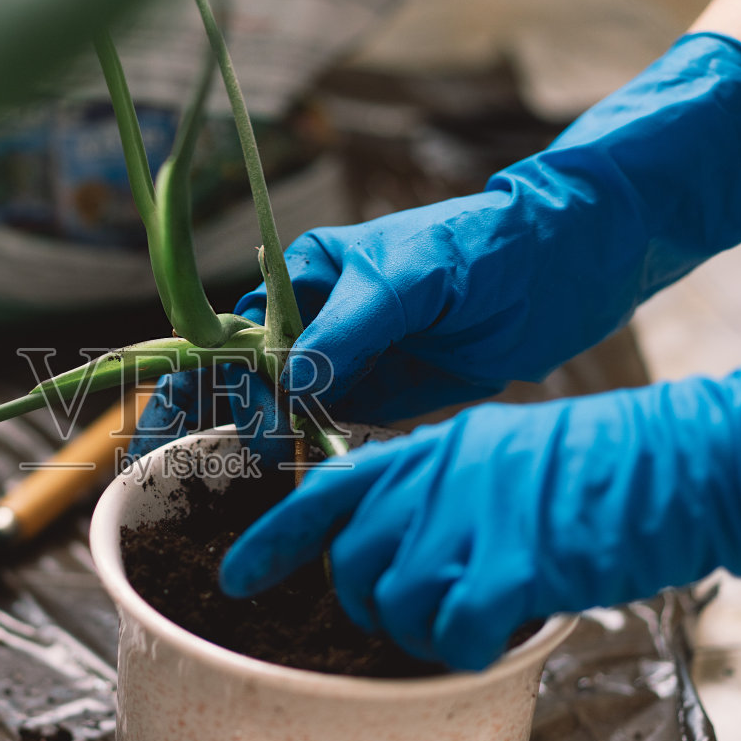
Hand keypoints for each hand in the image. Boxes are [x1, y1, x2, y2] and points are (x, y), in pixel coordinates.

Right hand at [136, 32, 740, 450]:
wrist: (560, 267)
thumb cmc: (481, 248)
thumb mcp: (409, 280)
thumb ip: (347, 331)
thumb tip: (288, 382)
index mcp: (301, 277)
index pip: (227, 331)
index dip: (193, 379)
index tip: (180, 427)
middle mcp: (310, 320)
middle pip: (234, 379)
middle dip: (203, 423)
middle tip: (184, 474)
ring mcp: (340, 363)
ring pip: (273, 412)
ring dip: (249, 449)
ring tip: (225, 492)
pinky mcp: (376, 398)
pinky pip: (322, 433)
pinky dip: (300, 460)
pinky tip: (280, 489)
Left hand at [219, 342, 740, 670]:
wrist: (694, 458)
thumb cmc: (615, 465)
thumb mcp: (509, 454)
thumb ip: (447, 491)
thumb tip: (409, 547)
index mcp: (434, 444)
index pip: (325, 490)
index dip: (272, 539)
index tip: (236, 577)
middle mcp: (435, 475)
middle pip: (350, 564)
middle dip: (367, 606)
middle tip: (416, 615)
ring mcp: (467, 516)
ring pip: (393, 604)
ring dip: (425, 631)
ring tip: (476, 618)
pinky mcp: (508, 563)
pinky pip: (452, 634)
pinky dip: (470, 649)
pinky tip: (503, 630)